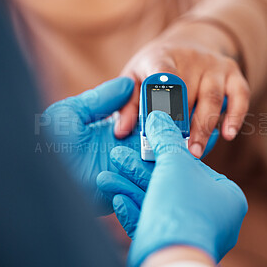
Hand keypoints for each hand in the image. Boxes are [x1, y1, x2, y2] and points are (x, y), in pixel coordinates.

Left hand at [42, 78, 218, 214]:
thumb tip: (128, 82)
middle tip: (209, 102)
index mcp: (115, 123)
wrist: (49, 184)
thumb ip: (101, 98)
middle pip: (165, 125)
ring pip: (173, 145)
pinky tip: (212, 142)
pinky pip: (171, 167)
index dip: (165, 95)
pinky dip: (191, 155)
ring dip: (195, 132)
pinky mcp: (145, 179)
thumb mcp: (70, 114)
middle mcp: (131, 141)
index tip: (183, 85)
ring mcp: (139, 161)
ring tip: (217, 121)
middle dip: (186, 115)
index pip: (147, 105)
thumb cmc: (52, 145)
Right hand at [99, 111, 247, 266]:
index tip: (144, 144)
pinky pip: (150, 222)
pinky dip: (132, 209)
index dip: (163, 153)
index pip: (190, 166)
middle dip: (137, 171)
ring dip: (129, 188)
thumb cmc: (184, 208)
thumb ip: (166, 140)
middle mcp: (209, 214)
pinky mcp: (170, 245)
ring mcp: (189, 231)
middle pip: (167, 184)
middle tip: (119, 157)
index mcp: (223, 195)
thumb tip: (159, 118)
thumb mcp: (176, 164)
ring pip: (154, 202)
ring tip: (105, 177)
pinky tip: (117, 197)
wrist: (172, 258)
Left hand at [115, 21, 249, 157]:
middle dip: (182, 124)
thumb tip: (121, 131)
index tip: (158, 124)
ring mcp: (214, 65)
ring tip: (195, 151)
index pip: (163, 72)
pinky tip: (228, 134)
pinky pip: (240, 94)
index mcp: (162, 57)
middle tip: (176, 151)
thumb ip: (128, 103)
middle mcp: (192, 58)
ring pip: (213, 97)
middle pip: (189, 92)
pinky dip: (236, 114)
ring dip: (204, 126)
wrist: (187, 44)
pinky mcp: (232, 73)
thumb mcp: (135, 77)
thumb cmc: (155, 68)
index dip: (162, 97)